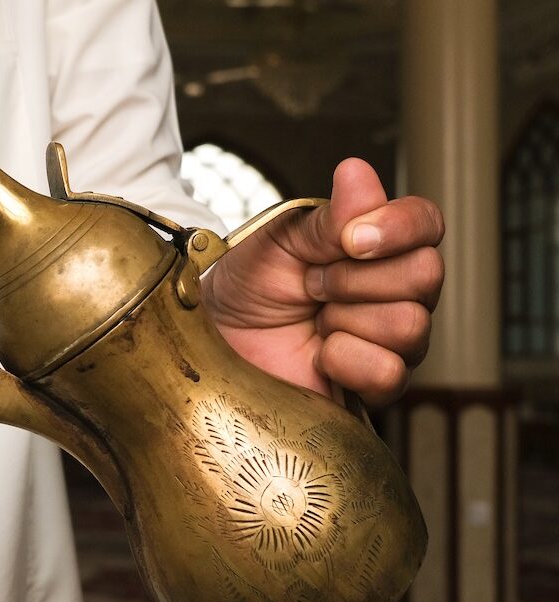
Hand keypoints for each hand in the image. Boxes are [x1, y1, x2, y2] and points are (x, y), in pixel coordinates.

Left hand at [203, 158, 444, 407]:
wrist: (217, 340)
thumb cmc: (247, 287)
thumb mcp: (279, 240)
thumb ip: (327, 216)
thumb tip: (357, 172)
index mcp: (381, 245)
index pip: (426, 223)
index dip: (398, 228)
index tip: (350, 240)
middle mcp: (398, 291)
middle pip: (426, 275)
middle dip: (354, 279)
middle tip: (311, 285)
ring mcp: (392, 341)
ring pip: (410, 325)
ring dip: (346, 319)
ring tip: (313, 320)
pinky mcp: (375, 386)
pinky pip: (390, 372)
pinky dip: (345, 361)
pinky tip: (320, 355)